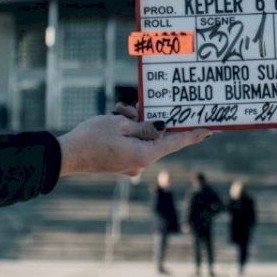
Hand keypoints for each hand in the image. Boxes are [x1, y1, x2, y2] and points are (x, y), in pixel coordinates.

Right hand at [58, 102, 212, 177]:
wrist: (66, 155)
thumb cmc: (93, 138)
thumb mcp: (121, 124)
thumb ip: (145, 125)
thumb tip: (160, 129)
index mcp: (146, 154)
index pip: (175, 142)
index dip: (193, 134)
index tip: (209, 130)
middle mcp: (141, 162)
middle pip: (155, 136)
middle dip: (145, 120)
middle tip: (128, 111)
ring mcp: (130, 164)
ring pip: (140, 137)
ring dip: (132, 123)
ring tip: (116, 113)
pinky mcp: (120, 162)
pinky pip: (130, 143)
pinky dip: (124, 131)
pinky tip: (113, 119)